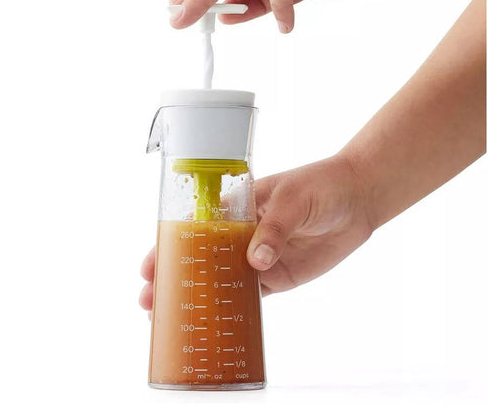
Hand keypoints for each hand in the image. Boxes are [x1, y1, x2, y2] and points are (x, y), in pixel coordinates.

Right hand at [139, 154, 372, 315]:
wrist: (358, 200)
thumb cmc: (321, 185)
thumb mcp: (292, 198)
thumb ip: (274, 228)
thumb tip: (256, 262)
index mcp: (237, 208)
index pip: (196, 227)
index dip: (170, 246)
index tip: (150, 265)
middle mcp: (242, 235)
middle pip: (202, 259)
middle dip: (176, 279)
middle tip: (150, 300)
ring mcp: (259, 258)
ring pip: (221, 282)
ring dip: (198, 298)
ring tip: (170, 318)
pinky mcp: (278, 276)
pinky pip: (252, 296)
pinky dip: (232, 310)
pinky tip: (214, 322)